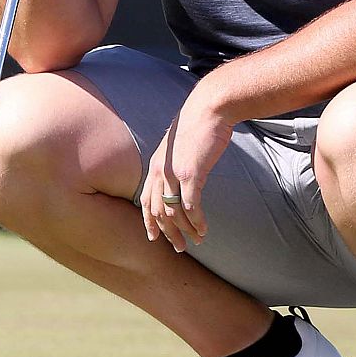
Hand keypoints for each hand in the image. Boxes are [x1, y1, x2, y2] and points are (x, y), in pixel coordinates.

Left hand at [140, 87, 234, 252]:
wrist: (209, 109)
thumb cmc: (198, 126)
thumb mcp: (177, 147)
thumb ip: (173, 163)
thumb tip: (180, 177)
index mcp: (155, 166)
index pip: (146, 200)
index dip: (148, 221)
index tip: (154, 237)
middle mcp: (159, 172)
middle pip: (159, 211)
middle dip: (169, 233)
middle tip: (180, 247)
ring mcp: (174, 173)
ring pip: (174, 212)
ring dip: (186, 230)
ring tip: (198, 239)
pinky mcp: (191, 173)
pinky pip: (190, 206)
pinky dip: (196, 220)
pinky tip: (203, 228)